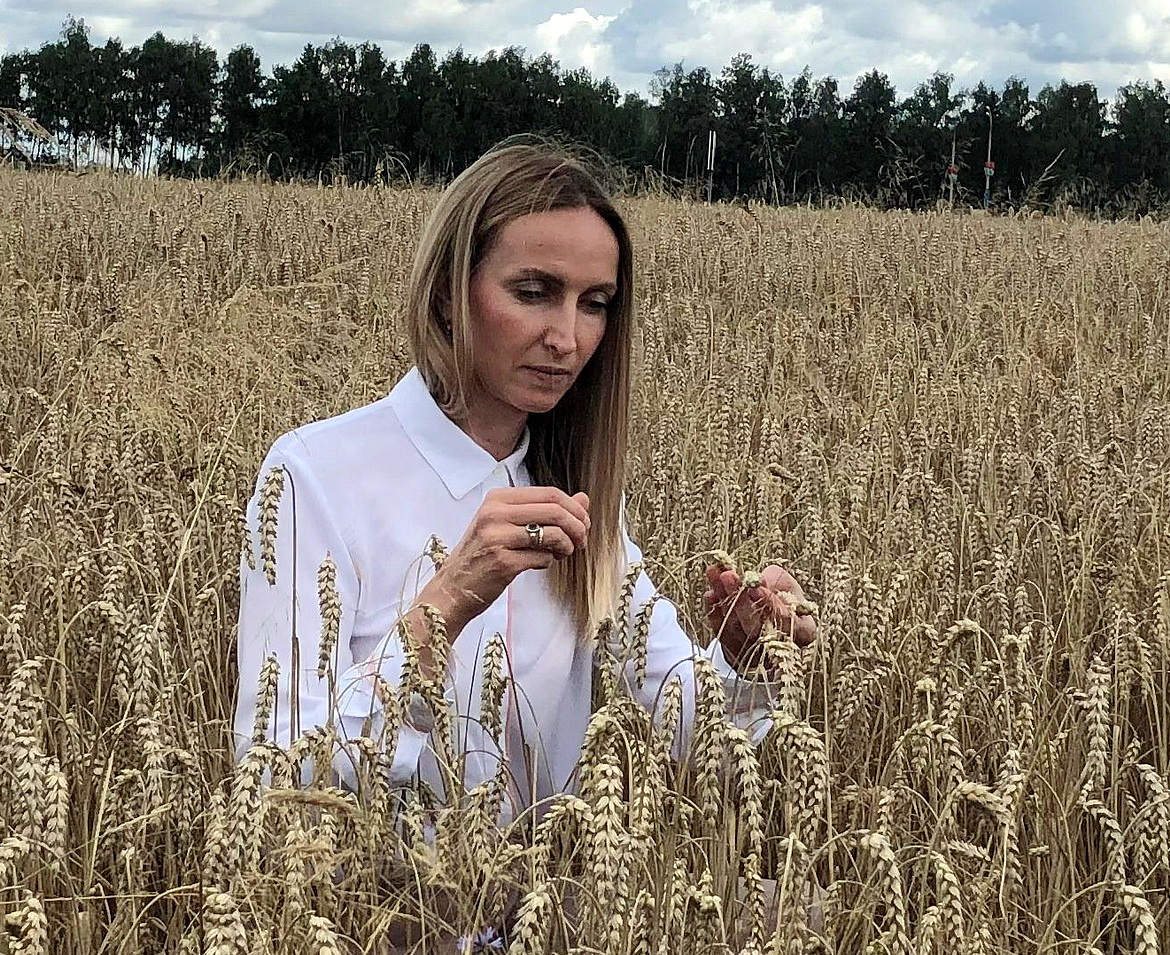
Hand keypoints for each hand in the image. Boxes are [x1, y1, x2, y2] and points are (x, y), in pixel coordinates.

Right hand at [418, 486, 590, 637]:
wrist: (453, 588)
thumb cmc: (483, 555)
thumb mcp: (510, 524)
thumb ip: (546, 510)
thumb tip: (584, 498)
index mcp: (498, 498)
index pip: (550, 493)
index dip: (575, 509)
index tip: (583, 524)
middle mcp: (495, 513)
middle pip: (555, 510)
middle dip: (578, 527)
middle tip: (582, 541)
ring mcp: (497, 537)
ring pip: (553, 533)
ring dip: (567, 546)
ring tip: (562, 554)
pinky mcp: (502, 562)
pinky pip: (543, 558)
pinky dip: (549, 562)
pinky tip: (539, 564)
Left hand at [703, 563, 815, 668]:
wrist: (770, 619)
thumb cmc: (783, 599)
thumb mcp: (788, 586)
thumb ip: (776, 581)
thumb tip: (755, 581)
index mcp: (804, 631)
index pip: (787, 621)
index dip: (770, 603)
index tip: (755, 584)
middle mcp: (780, 647)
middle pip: (757, 628)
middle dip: (741, 600)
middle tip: (729, 575)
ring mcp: (755, 654)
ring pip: (736, 628)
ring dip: (724, 599)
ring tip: (714, 574)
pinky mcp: (734, 652)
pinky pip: (722, 634)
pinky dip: (714, 613)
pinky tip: (710, 594)